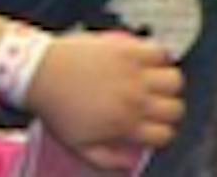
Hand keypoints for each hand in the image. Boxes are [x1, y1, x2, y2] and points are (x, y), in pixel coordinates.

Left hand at [27, 31, 183, 164]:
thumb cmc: (57, 109)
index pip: (164, 134)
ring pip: (175, 80)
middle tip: (156, 108)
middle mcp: (135, 99)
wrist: (41, 74)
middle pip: (175, 109)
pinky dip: (160, 57)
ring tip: (155, 84)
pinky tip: (148, 63)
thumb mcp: (78, 145)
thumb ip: (106, 159)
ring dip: (168, 84)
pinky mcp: (131, 50)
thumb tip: (129, 165)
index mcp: (124, 124)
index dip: (162, 135)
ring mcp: (135, 73)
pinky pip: (162, 52)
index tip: (155, 130)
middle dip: (168, 112)